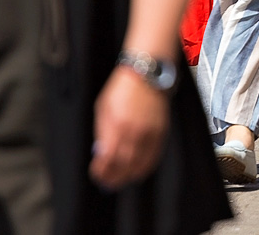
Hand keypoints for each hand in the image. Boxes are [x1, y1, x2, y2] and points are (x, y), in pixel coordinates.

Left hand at [89, 66, 169, 189]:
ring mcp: (150, 133)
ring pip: (140, 165)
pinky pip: (154, 157)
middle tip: (107, 182)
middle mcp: (135, 132)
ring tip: (121, 179)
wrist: (146, 75)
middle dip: (114, 178)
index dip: (101, 171)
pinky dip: (144, 167)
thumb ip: (102, 132)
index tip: (97, 173)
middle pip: (124, 166)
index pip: (108, 159)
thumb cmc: (123, 88)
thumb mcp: (103, 109)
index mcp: (117, 125)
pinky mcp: (161, 132)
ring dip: (129, 176)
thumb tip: (101, 153)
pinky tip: (137, 170)